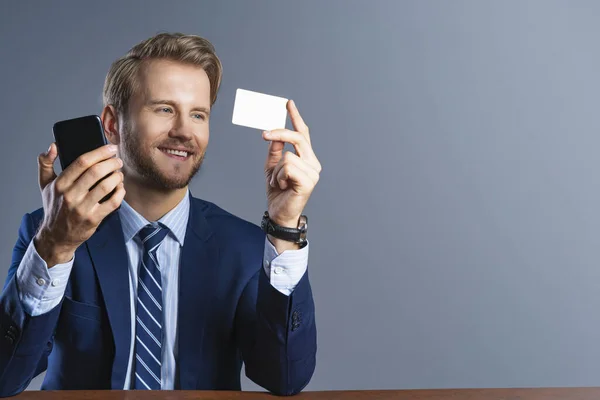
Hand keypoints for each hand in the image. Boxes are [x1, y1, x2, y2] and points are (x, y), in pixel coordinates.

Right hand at [34, 143, 125, 266]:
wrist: (56, 236)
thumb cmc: (54, 207)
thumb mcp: (45, 185)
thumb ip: (45, 164)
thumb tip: (53, 146)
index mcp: (60, 184)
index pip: (82, 162)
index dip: (100, 152)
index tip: (110, 148)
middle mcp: (70, 195)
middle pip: (96, 172)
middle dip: (112, 163)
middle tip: (118, 160)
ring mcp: (82, 208)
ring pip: (106, 186)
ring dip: (117, 177)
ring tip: (119, 173)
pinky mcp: (94, 219)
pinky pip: (113, 203)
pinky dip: (120, 192)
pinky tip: (120, 188)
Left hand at [262, 100, 321, 227]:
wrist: (279, 214)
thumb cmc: (278, 192)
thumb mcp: (272, 167)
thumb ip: (275, 151)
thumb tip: (275, 136)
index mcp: (307, 158)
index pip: (303, 134)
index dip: (296, 118)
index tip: (288, 103)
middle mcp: (313, 163)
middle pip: (297, 138)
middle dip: (279, 133)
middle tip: (264, 134)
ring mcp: (313, 172)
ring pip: (288, 156)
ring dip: (276, 171)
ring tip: (278, 182)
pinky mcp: (308, 181)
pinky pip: (287, 167)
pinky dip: (279, 177)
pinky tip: (282, 186)